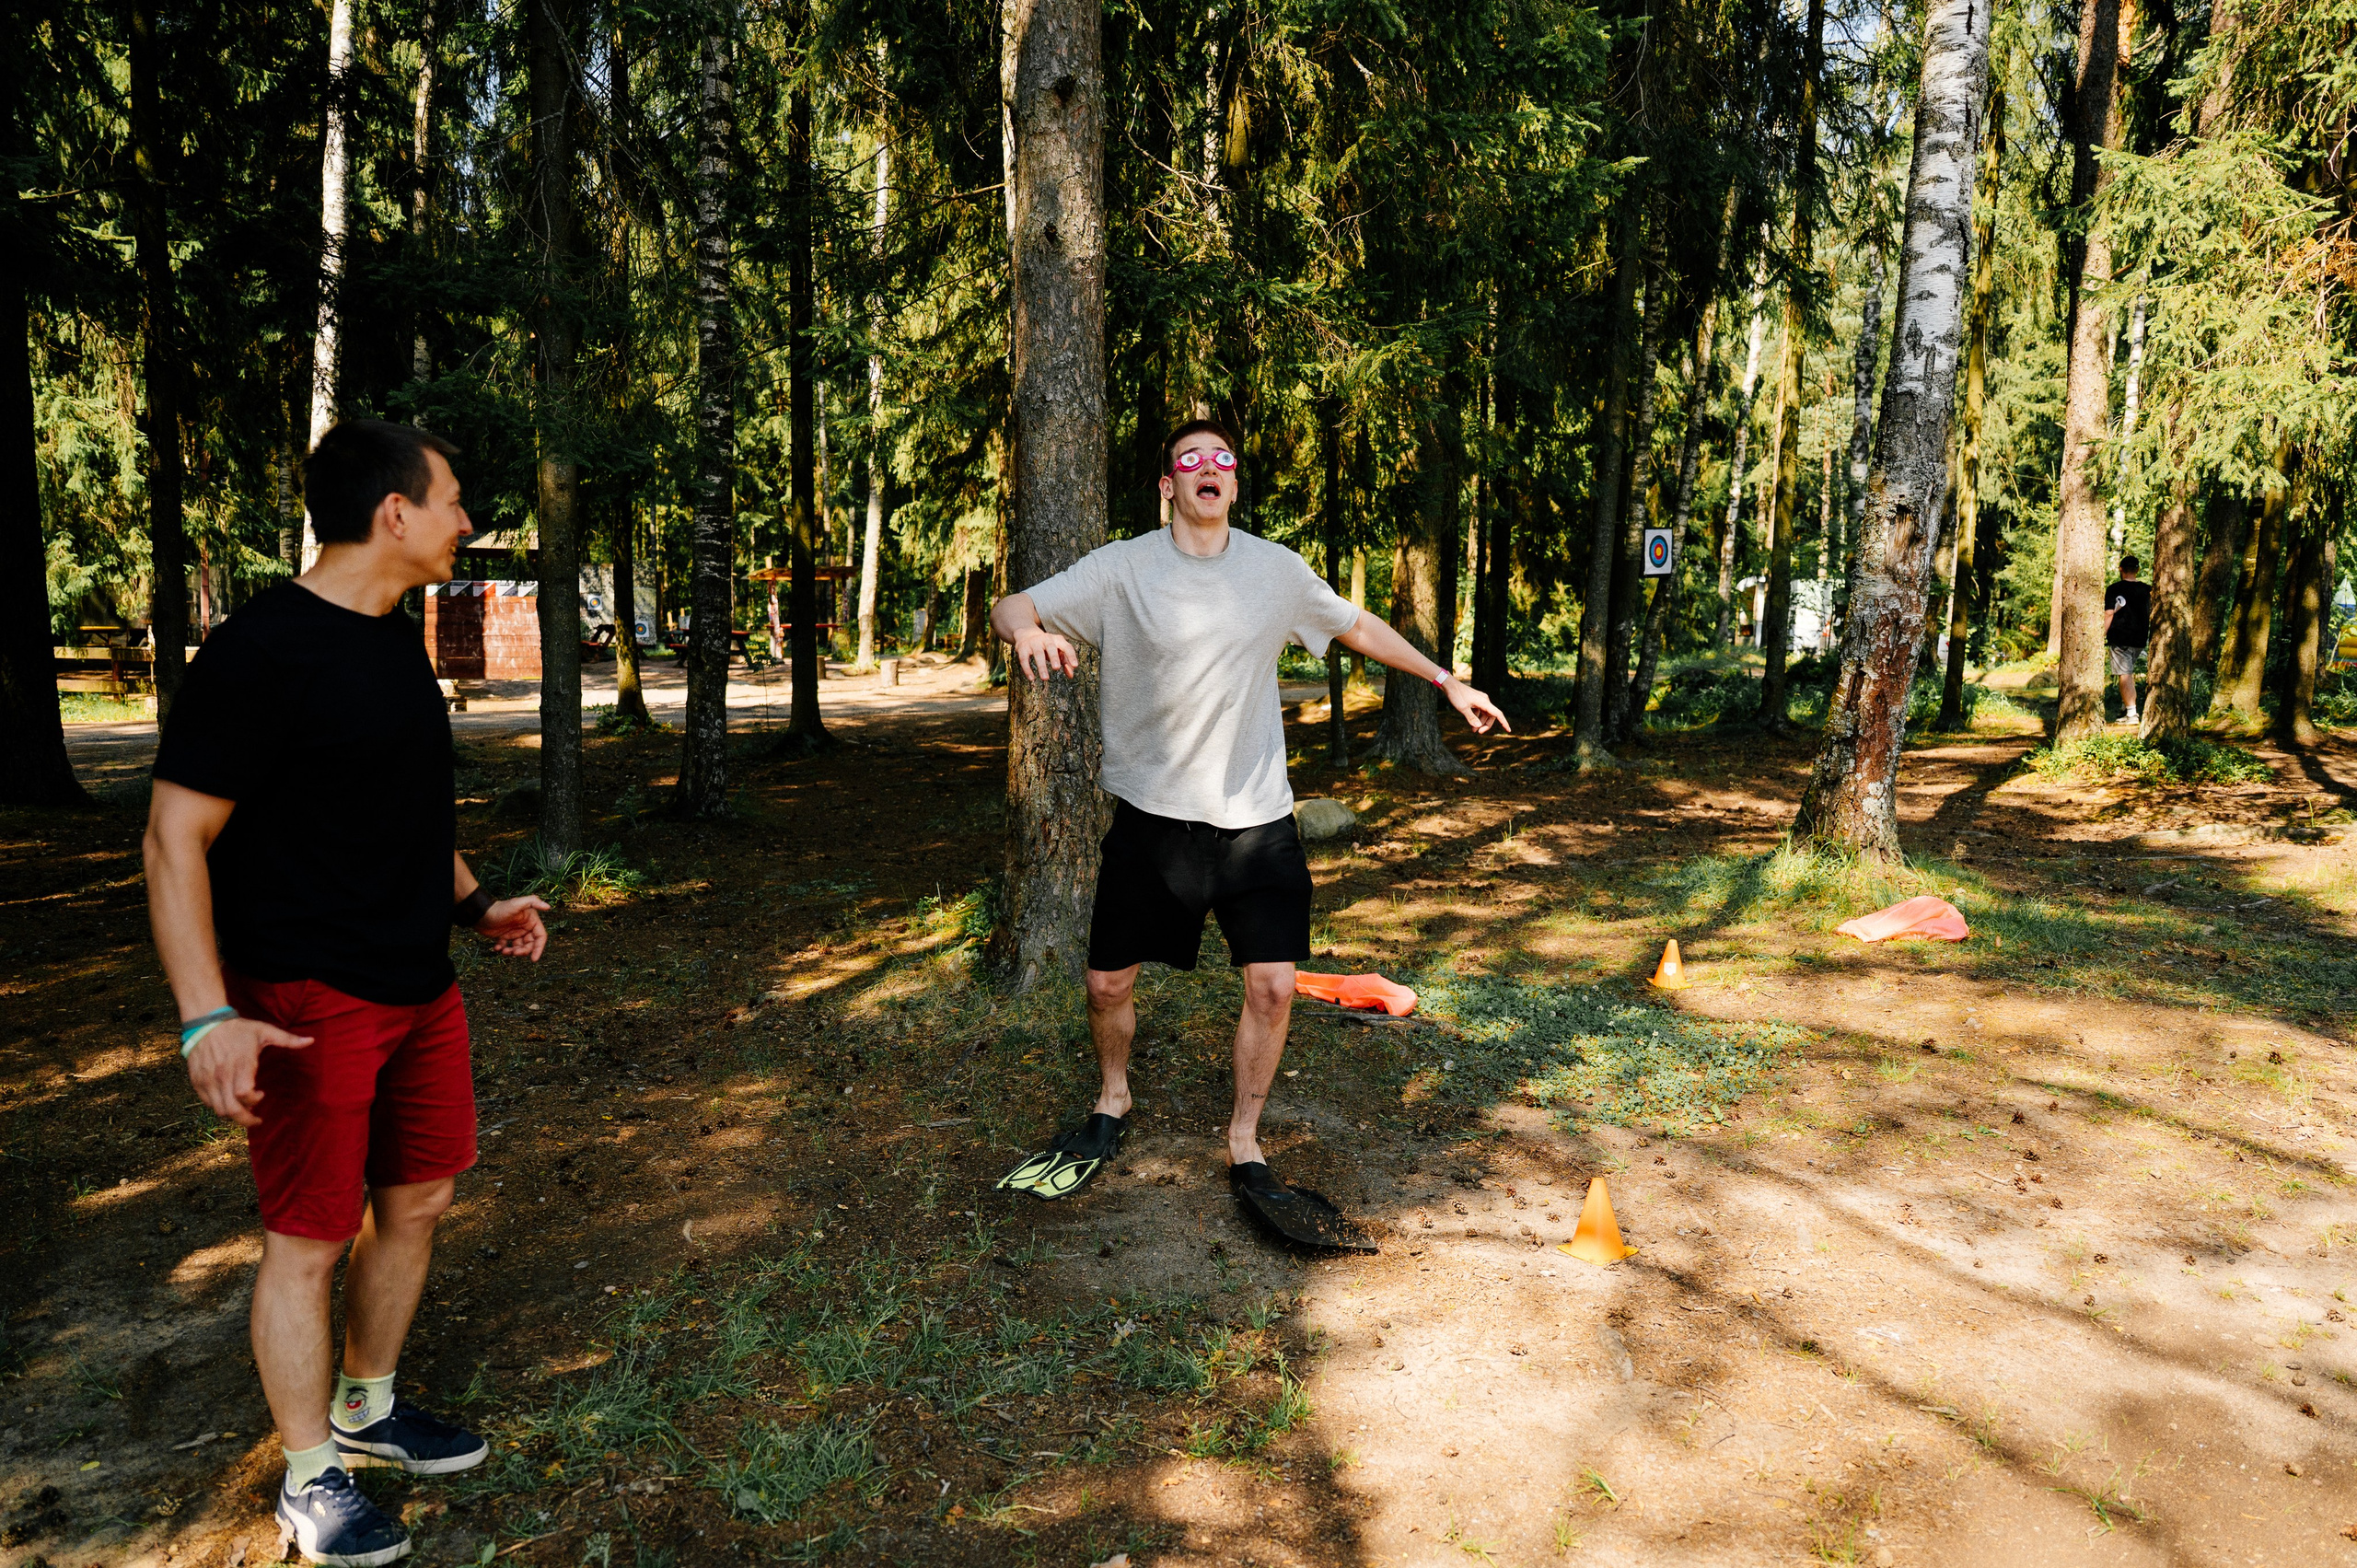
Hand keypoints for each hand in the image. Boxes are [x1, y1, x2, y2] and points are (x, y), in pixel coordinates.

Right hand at [187, 1018, 313, 1127]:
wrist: (205, 1024)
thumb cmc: (238, 1029)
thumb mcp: (265, 1031)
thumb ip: (288, 1039)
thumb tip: (311, 1040)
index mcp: (240, 1065)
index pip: (244, 1095)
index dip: (254, 1101)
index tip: (262, 1094)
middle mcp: (222, 1076)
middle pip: (231, 1110)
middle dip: (246, 1120)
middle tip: (256, 1120)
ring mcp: (207, 1081)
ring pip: (219, 1109)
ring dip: (233, 1114)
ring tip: (243, 1109)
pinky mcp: (197, 1082)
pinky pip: (207, 1103)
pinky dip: (219, 1106)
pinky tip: (229, 1100)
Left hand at [475, 895, 549, 959]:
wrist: (480, 913)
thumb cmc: (499, 908)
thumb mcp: (517, 903)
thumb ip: (533, 902)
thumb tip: (548, 907)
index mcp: (531, 920)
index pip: (540, 936)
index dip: (539, 948)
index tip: (534, 959)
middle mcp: (524, 927)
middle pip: (530, 944)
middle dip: (523, 951)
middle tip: (514, 953)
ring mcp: (514, 932)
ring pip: (519, 948)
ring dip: (513, 952)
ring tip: (504, 951)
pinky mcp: (504, 937)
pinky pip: (507, 947)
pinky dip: (503, 950)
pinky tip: (497, 948)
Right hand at [1012, 627, 1078, 681]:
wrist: (1027, 634)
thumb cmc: (1047, 647)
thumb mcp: (1058, 652)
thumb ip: (1066, 662)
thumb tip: (1071, 675)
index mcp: (1057, 640)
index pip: (1066, 647)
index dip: (1071, 656)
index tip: (1075, 665)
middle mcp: (1046, 639)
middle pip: (1050, 647)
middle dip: (1053, 657)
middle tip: (1056, 668)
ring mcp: (1033, 642)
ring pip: (1037, 654)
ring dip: (1041, 666)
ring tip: (1045, 678)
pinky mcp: (1022, 648)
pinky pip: (1024, 659)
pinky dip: (1027, 669)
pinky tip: (1031, 678)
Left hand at [1444, 678, 1510, 734]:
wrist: (1450, 685)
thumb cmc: (1456, 695)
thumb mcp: (1463, 708)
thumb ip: (1471, 718)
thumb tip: (1478, 726)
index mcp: (1484, 702)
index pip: (1497, 714)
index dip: (1504, 722)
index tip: (1509, 730)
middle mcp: (1484, 700)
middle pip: (1491, 716)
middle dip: (1486, 725)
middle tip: (1478, 732)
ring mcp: (1480, 700)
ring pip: (1485, 714)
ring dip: (1480, 722)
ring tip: (1473, 730)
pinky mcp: (1475, 700)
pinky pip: (1479, 711)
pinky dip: (1477, 718)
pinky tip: (1471, 722)